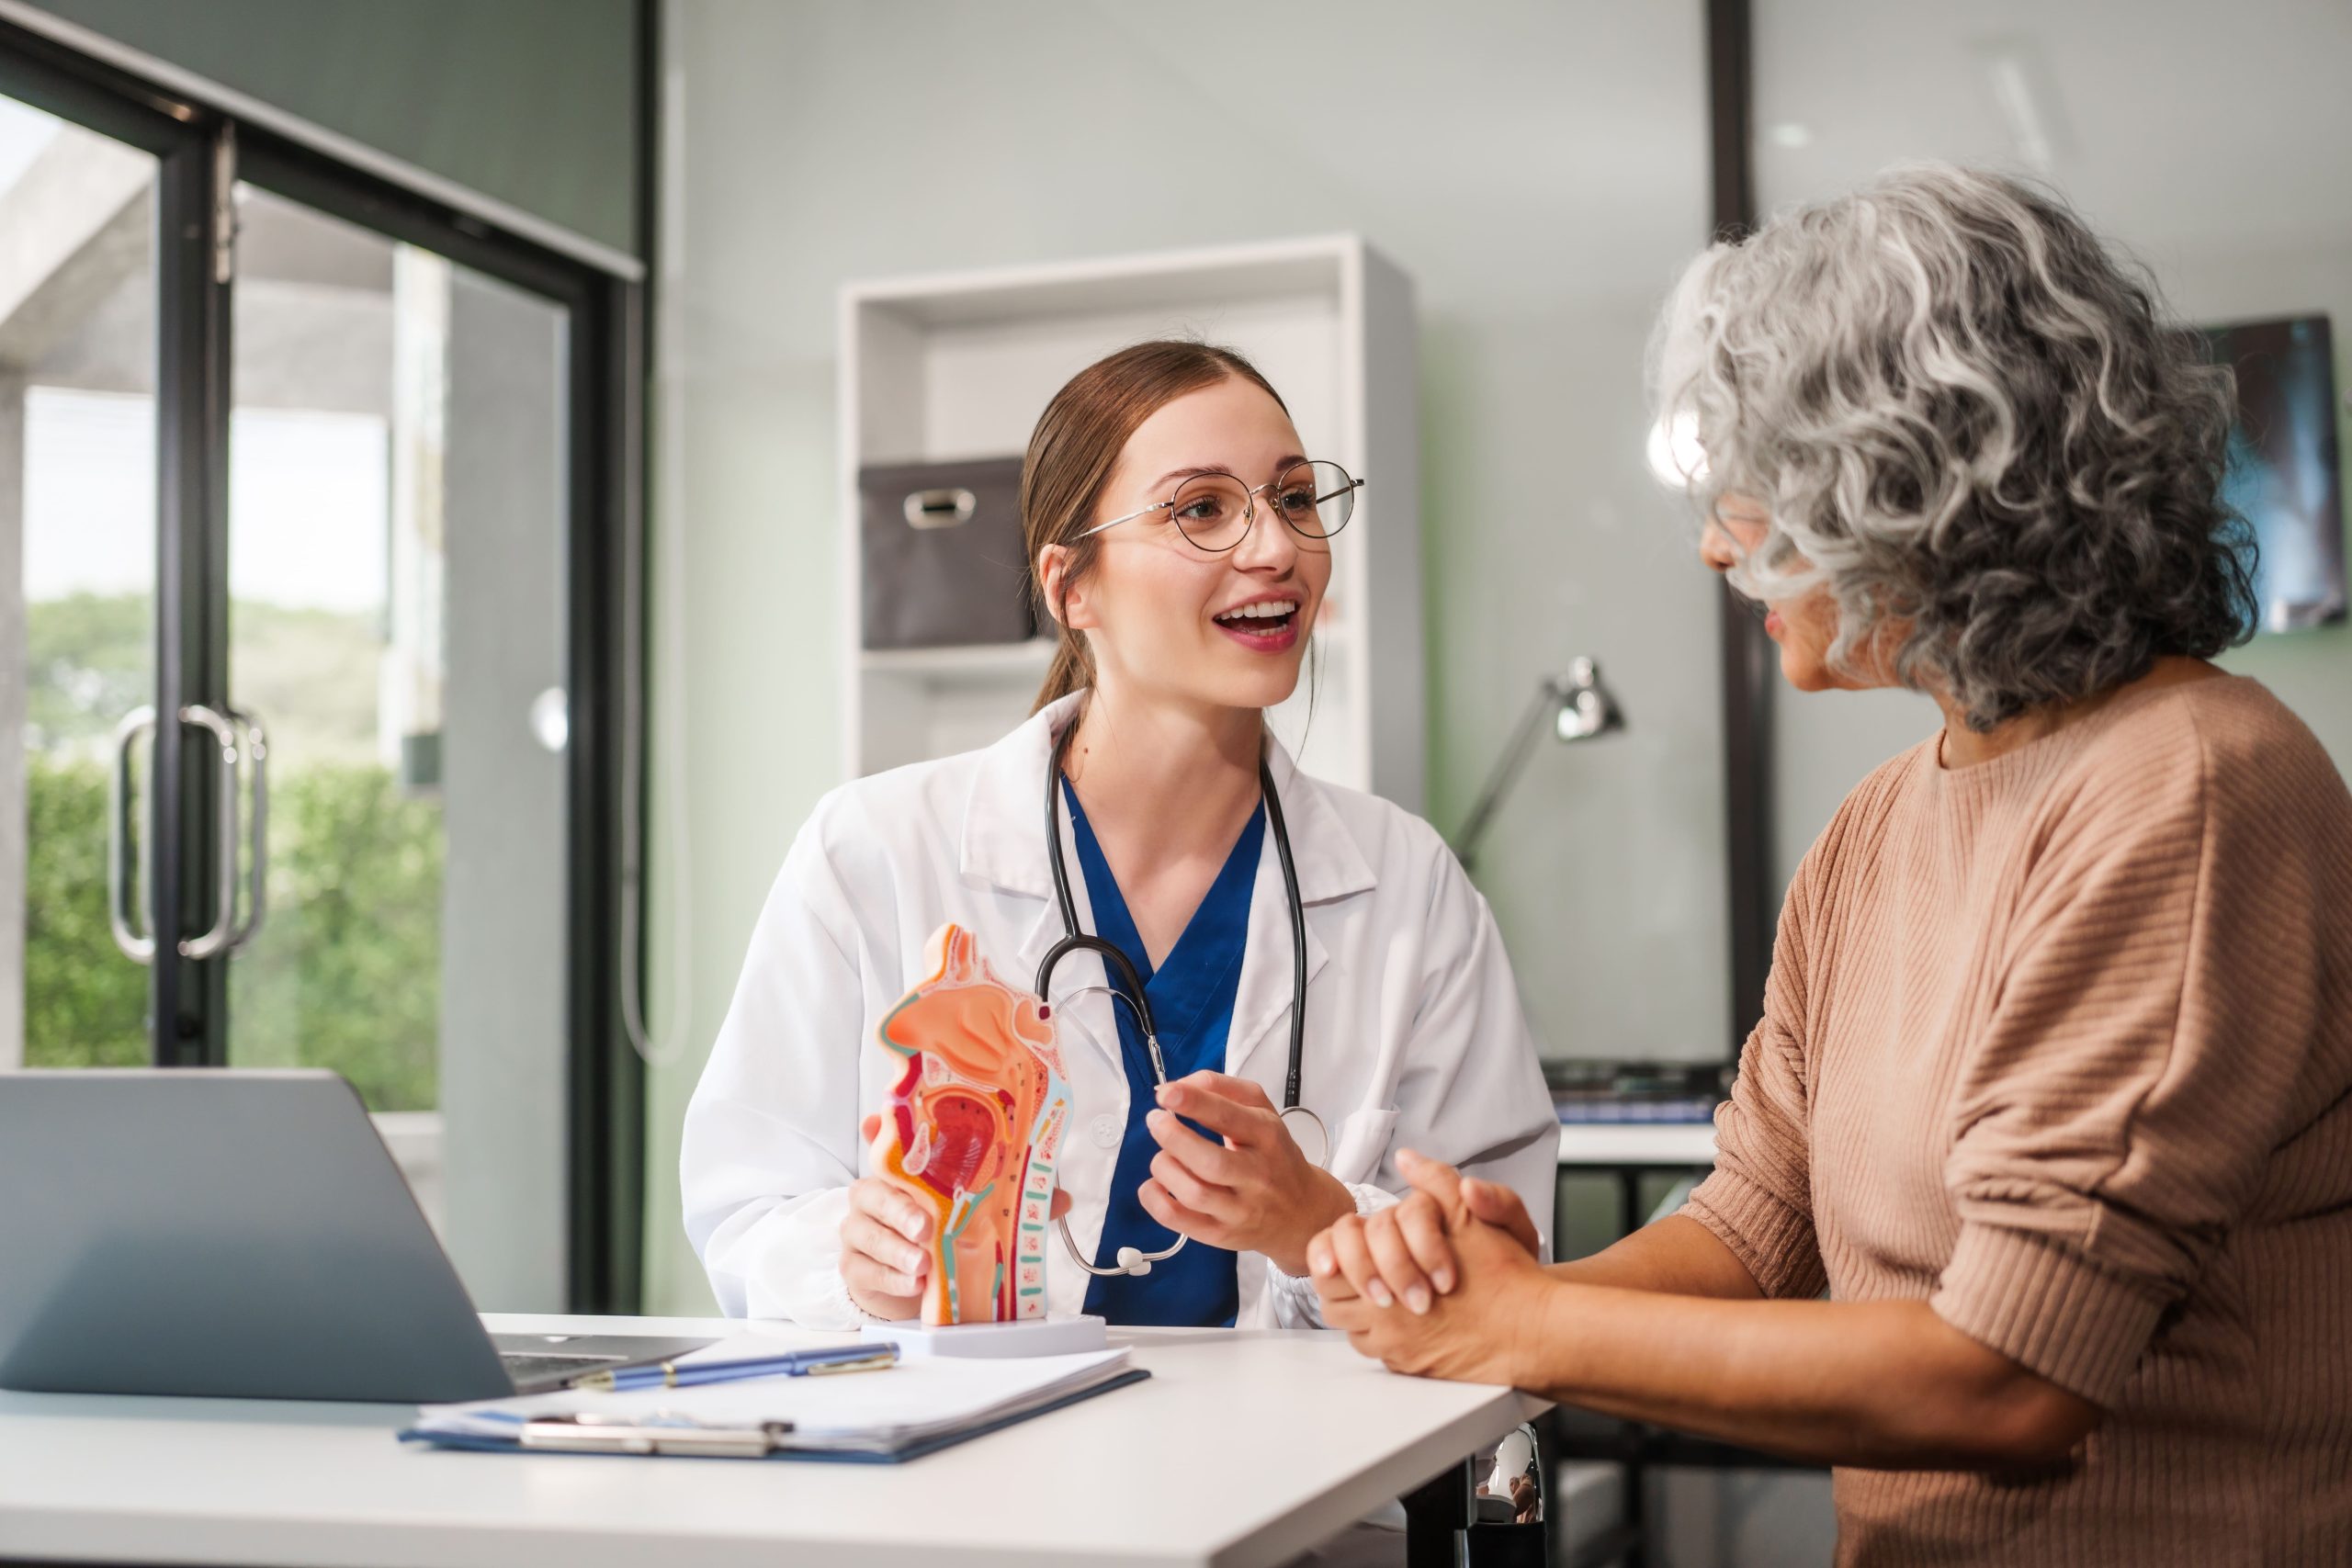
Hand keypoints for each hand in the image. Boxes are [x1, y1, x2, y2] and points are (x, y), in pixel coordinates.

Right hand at [844, 1113, 1068, 1318]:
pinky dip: (891, 1279)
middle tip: (925, 1227)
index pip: (885, 1147)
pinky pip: (866, 1270)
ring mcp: (858, 1232)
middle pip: (873, 1194)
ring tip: (923, 1264)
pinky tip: (913, 1284)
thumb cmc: (939, 1234)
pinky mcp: (854, 1267)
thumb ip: (1011, 1202)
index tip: (874, 1122)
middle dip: (899, 1211)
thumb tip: (1062, 1199)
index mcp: (899, 1175)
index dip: (878, 1132)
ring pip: (867, 1235)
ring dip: (897, 1251)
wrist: (907, 1279)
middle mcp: (872, 1197)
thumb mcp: (974, 1213)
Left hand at [1142, 1071, 1355, 1276]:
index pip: (1229, 1117)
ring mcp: (1239, 1209)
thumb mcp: (1261, 1111)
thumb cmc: (1274, 1156)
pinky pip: (1179, 1221)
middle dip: (1173, 1137)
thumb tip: (1182, 1085)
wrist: (1302, 1211)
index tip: (1167, 1093)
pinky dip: (1155, 1200)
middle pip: (1209, 1161)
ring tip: (1163, 1155)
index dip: (1193, 1102)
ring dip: (1164, 1167)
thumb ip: (1222, 1089)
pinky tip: (1155, 1183)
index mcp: (1267, 1136)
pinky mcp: (1221, 1234)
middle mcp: (1256, 1175)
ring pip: (1193, 1192)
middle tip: (1156, 1121)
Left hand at [1308, 1149, 1547, 1384]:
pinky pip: (1380, 1356)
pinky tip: (1407, 1319)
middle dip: (1342, 1282)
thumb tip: (1409, 1159)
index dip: (1334, 1253)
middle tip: (1361, 1268)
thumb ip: (1436, 1183)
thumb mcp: (1470, 1217)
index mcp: (1388, 1279)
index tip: (1347, 1248)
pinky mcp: (1414, 1370)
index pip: (1330, 1268)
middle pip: (1333, 1304)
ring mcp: (1398, 1351)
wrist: (1535, 1331)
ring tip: (1384, 1292)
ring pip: (1354, 1332)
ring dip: (1361, 1311)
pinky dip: (1384, 1337)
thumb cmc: (1503, 1276)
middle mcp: (1385, 1322)